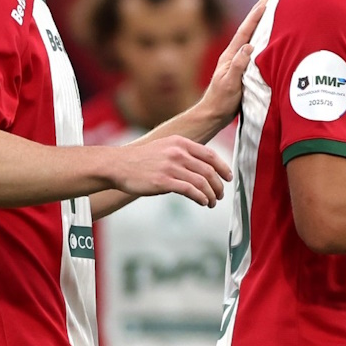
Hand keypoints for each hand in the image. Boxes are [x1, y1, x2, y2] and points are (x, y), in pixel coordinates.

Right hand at [109, 135, 232, 207]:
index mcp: (181, 143)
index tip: (229, 178)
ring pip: (202, 182)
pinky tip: (202, 202)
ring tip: (212, 202)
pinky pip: (190, 190)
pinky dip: (200, 197)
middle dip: (218, 185)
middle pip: (209, 170)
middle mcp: (178, 153)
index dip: (223, 167)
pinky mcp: (163, 181)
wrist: (117, 165)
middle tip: (220, 195)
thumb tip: (203, 168)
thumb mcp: (165, 147)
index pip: (210, 155)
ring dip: (211, 194)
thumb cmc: (141, 159)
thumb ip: (183, 153)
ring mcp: (171, 166)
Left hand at [199, 0, 266, 121]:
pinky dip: (261, 41)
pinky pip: (254, 51)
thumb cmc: (221, 101)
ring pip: (251, 39)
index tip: (265, 2)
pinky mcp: (242, 70)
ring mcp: (237, 62)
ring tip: (271, 14)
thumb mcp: (230, 83)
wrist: (213, 114)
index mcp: (230, 56)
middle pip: (247, 31)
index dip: (255, 16)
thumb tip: (248, 46)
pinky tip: (268, 41)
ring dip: (260, 26)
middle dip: (257, 15)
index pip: (245, 32)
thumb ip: (238, 65)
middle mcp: (234, 55)